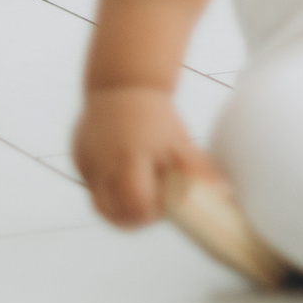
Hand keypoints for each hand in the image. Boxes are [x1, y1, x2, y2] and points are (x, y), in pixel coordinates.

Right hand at [73, 86, 217, 227]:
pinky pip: (92, 187)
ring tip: (138, 189)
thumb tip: (225, 193)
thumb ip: (196, 170)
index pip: (138, 206)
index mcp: (132, 158)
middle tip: (151, 206)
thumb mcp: (178, 141)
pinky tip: (122, 171)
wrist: (122, 85)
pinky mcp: (78, 160)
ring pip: (99, 204)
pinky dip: (107, 188)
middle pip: (114, 213)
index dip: (152, 213)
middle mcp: (105, 163)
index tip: (163, 205)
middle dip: (134, 217)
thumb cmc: (156, 116)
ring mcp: (87, 162)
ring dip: (119, 206)